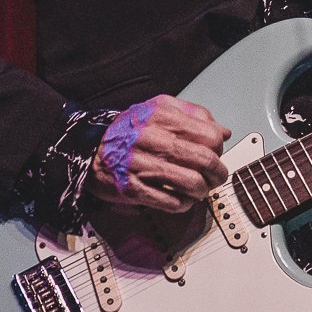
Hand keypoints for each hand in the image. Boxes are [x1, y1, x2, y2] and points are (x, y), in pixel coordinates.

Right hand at [83, 95, 230, 211]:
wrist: (88, 148)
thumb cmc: (127, 130)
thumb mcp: (159, 108)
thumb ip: (192, 114)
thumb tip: (222, 131)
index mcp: (164, 118)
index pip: (211, 136)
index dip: (218, 147)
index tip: (215, 152)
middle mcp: (155, 140)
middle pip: (206, 161)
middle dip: (217, 173)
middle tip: (215, 176)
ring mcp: (144, 166)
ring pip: (193, 184)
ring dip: (202, 190)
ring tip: (199, 189)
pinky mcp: (135, 189)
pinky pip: (173, 202)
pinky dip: (184, 204)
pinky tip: (182, 198)